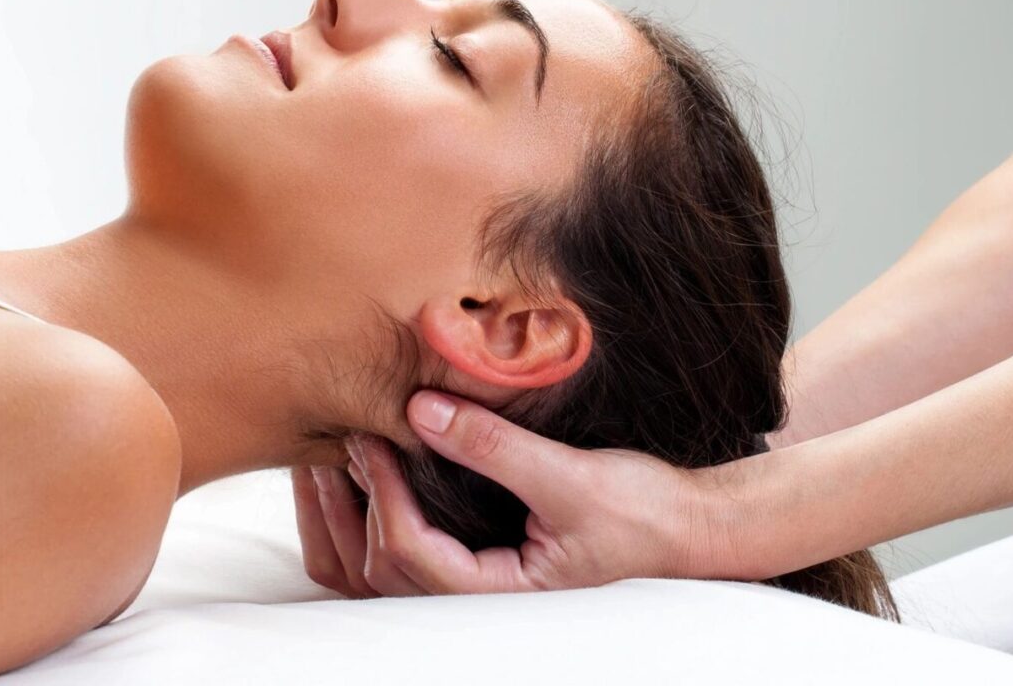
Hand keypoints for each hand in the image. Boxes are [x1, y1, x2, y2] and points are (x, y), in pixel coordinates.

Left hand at [291, 390, 771, 595]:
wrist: (683, 527)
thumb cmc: (641, 513)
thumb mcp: (569, 477)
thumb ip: (494, 447)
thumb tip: (420, 409)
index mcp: (499, 594)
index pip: (412, 555)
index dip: (383, 495)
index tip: (371, 437)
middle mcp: (475, 602)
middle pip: (377, 571)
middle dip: (347, 505)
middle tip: (333, 438)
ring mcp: (469, 587)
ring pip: (376, 573)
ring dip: (344, 517)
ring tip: (328, 456)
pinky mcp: (472, 566)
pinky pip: (399, 557)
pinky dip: (369, 518)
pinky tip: (362, 472)